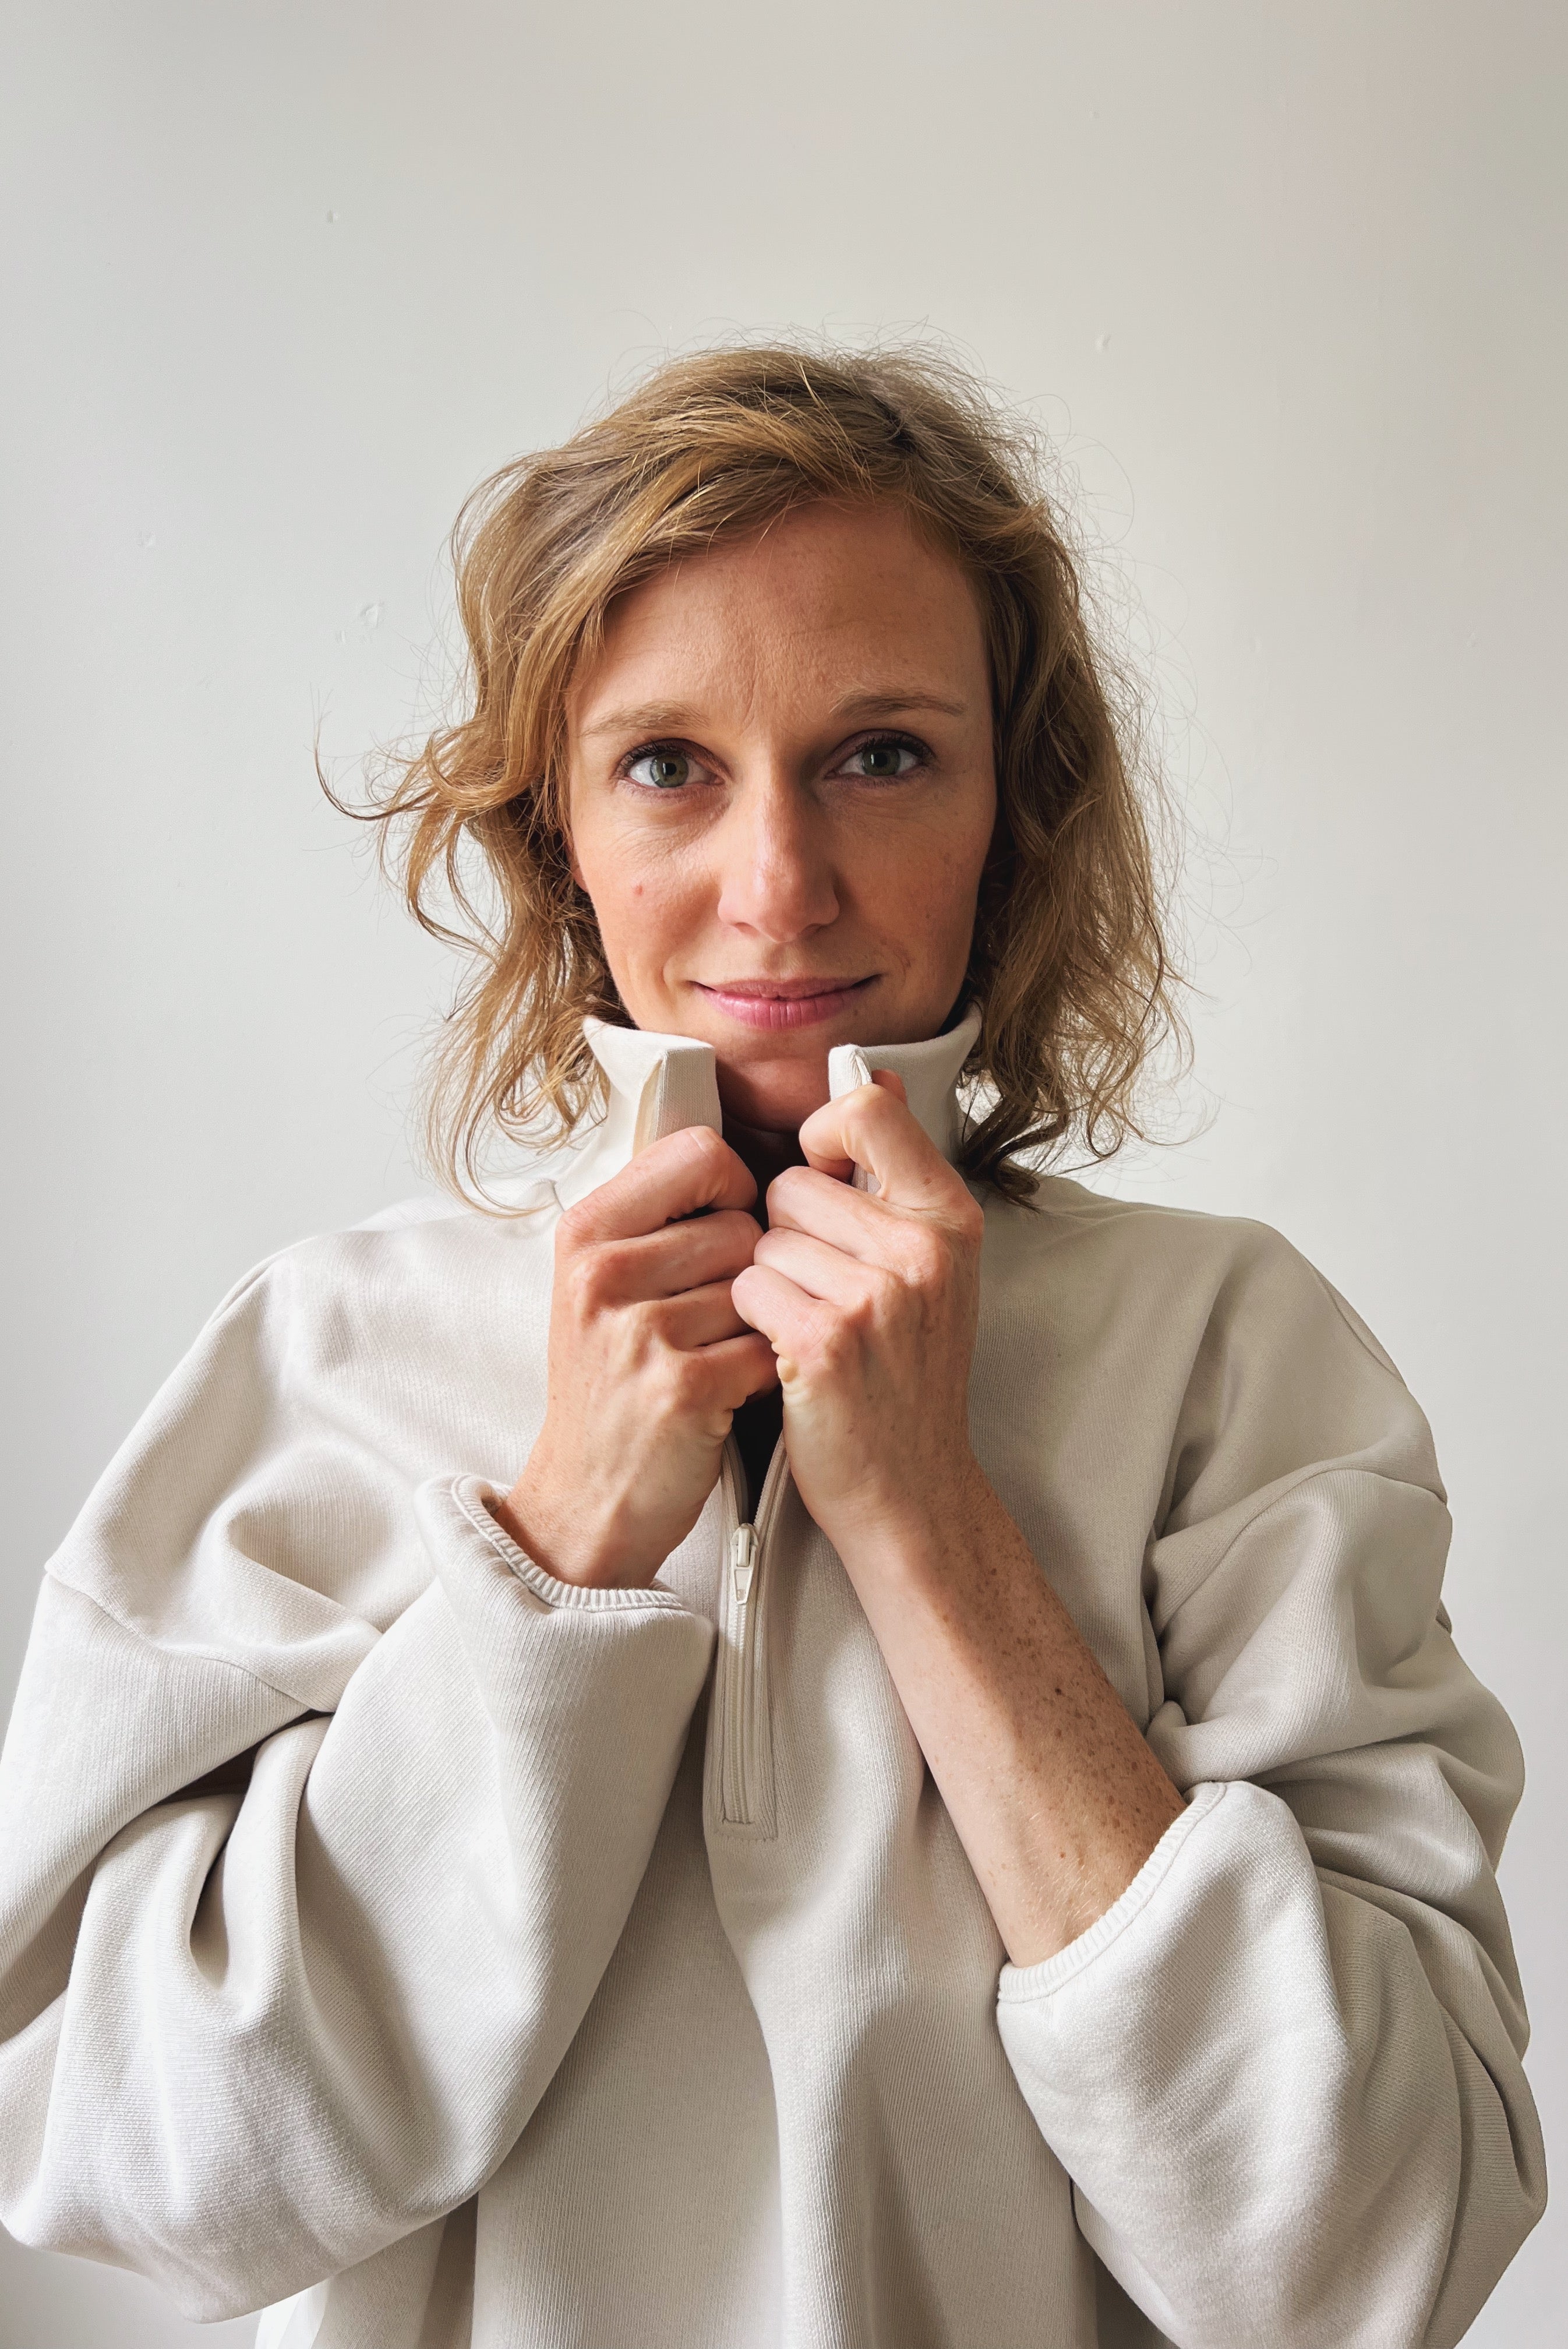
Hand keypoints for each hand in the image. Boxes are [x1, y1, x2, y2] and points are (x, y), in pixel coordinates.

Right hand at [495, 1126, 775, 1586]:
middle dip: (746, 1272)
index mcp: (585, 1232)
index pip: (699, 1152)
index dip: (733, 1187)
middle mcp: (603, 1273)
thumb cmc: (609, 1385)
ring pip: (761, 1285)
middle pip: (742, 1223)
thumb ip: (655, 1217)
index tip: (723, 1228)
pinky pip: (767, 1346)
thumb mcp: (600, 1286)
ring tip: (711, 1357)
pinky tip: (725, 1393)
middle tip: (707, 1320)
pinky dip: (760, 1373)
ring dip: (755, 1325)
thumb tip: (741, 1157)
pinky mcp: (682, 1387)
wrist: (584, 1499)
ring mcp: (640, 1331)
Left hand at [730, 1074, 985, 1569]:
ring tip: (809, 1324)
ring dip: (767, 1281)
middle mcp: (922, 1251)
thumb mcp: (931, 1266)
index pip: (868, 1110)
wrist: (912, 1489)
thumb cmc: (907, 1375)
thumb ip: (898, 1176)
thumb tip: (873, 1076)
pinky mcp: (827, 1343)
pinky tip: (787, 1352)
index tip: (824, 1176)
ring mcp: (877, 1298)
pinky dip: (753, 1320)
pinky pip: (749, 1287)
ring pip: (763, 1237)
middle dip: (785, 1229)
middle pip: (793, 1180)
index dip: (825, 1135)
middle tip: (821, 1287)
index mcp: (950, 1219)